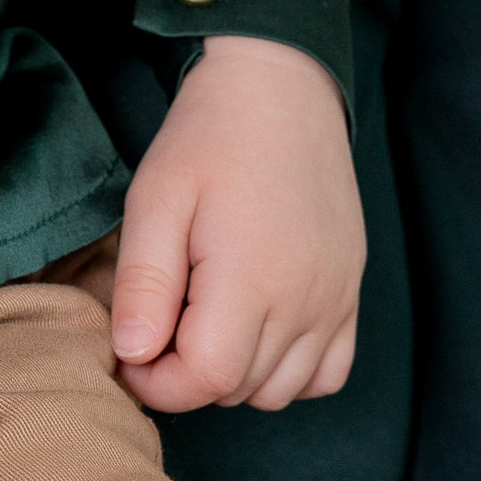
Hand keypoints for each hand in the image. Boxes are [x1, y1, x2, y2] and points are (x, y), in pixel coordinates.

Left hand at [69, 35, 362, 411]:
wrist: (280, 89)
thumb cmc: (209, 138)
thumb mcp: (156, 199)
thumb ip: (144, 283)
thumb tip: (133, 355)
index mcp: (252, 276)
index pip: (205, 378)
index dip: (156, 382)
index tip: (130, 351)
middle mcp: (305, 299)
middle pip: (238, 388)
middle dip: (186, 375)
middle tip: (159, 323)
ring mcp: (335, 299)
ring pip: (281, 391)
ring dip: (233, 376)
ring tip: (203, 321)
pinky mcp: (350, 293)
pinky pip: (326, 375)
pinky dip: (288, 373)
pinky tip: (254, 332)